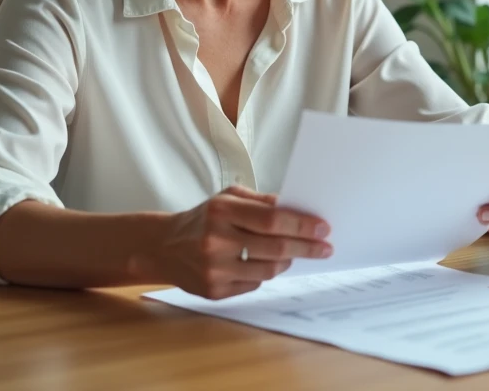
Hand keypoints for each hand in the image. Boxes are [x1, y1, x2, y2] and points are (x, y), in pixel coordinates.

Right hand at [159, 185, 332, 299]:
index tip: (323, 228)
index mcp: (222, 211)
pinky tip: (263, 264)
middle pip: (275, 247)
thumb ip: (261, 202)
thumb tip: (297, 208)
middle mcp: (217, 239)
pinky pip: (254, 283)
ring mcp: (214, 268)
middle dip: (306, 247)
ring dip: (287, 262)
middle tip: (324, 247)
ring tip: (293, 254)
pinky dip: (264, 273)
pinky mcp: (213, 290)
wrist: (163, 247)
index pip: (272, 219)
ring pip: (269, 270)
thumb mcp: (227, 198)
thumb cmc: (202, 218)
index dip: (302, 225)